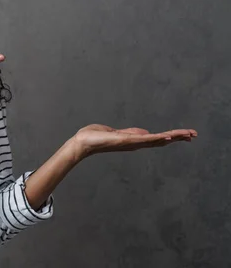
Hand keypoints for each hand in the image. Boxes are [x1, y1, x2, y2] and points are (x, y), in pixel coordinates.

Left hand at [72, 124, 197, 158]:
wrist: (83, 142)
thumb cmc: (95, 137)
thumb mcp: (117, 132)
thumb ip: (131, 132)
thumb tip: (144, 133)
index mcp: (134, 141)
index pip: (157, 138)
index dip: (172, 136)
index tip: (186, 134)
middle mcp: (136, 144)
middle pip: (161, 140)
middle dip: (178, 137)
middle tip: (194, 135)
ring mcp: (132, 143)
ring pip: (157, 140)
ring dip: (173, 136)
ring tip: (188, 134)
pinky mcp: (126, 141)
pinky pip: (144, 140)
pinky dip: (156, 138)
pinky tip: (168, 136)